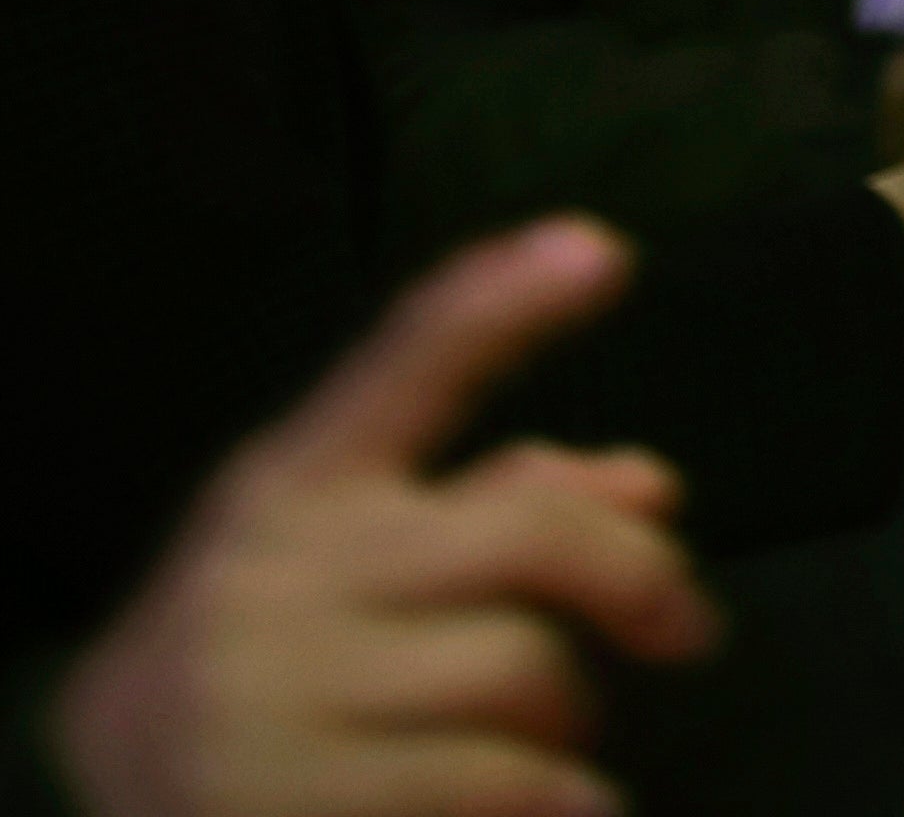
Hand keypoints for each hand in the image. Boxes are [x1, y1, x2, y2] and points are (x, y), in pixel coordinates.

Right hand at [44, 219, 714, 816]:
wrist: (117, 792)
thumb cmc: (283, 663)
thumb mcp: (362, 562)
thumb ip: (503, 508)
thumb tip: (652, 486)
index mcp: (299, 483)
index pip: (405, 364)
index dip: (505, 303)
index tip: (602, 248)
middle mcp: (280, 572)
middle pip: (532, 532)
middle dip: (638, 581)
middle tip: (681, 631)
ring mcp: (270, 690)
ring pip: (520, 666)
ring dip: (569, 717)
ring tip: (539, 748)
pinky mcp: (280, 799)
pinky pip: (486, 781)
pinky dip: (558, 800)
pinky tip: (575, 809)